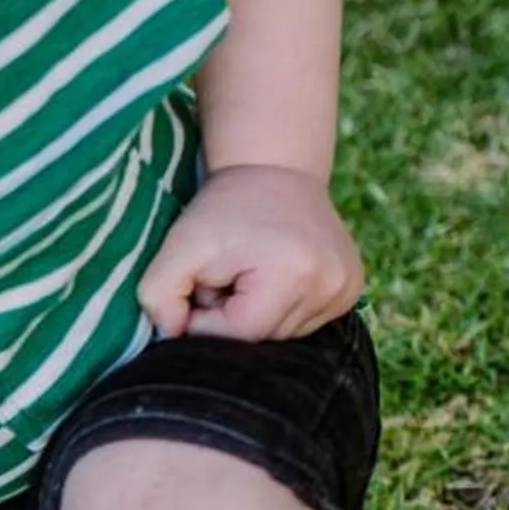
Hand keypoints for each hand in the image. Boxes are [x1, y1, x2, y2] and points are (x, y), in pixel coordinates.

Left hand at [138, 165, 363, 343]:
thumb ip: (158, 296)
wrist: (275, 168)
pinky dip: (280, 308)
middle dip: (232, 318)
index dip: (207, 320)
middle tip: (225, 276)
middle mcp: (330, 287)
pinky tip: (274, 275)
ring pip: (282, 336)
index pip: (237, 336)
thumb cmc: (223, 209)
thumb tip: (173, 336)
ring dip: (256, 315)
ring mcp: (346, 290)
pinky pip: (303, 324)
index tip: (201, 286)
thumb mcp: (177, 246)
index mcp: (292, 275)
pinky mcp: (350, 289)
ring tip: (250, 272)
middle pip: (262, 340)